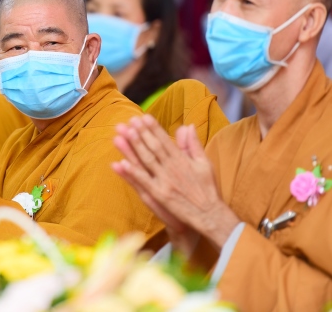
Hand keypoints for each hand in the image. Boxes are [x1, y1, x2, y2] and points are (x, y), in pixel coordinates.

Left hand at [111, 115, 239, 251]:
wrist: (209, 214)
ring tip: (124, 134)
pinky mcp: (160, 194)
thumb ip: (193, 144)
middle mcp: (172, 168)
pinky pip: (144, 181)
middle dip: (141, 133)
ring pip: (147, 161)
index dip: (153, 128)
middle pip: (153, 148)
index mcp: (182, 160)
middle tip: (129, 121)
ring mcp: (165, 181)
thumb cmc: (207, 189)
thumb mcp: (204, 163)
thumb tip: (188, 126)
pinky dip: (133, 172)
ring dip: (135, 147)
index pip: (165, 140)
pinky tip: (122, 163)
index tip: (144, 117)